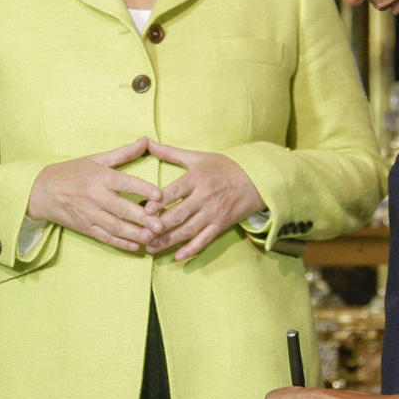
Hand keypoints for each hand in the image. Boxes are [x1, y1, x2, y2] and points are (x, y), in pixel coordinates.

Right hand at [27, 137, 163, 250]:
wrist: (40, 191)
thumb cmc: (72, 172)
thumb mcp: (97, 159)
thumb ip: (124, 153)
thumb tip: (146, 140)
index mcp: (101, 177)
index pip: (126, 183)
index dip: (143, 189)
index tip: (160, 195)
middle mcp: (96, 197)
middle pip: (122, 209)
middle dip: (143, 219)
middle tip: (161, 225)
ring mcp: (89, 214)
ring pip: (115, 227)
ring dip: (135, 234)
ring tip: (153, 238)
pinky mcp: (85, 228)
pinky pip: (105, 237)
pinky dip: (121, 243)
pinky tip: (136, 247)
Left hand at [145, 139, 265, 260]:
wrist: (258, 179)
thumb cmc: (225, 166)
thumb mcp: (198, 157)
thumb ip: (170, 153)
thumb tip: (147, 142)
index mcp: (197, 178)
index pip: (174, 192)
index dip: (158, 202)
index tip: (143, 211)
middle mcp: (205, 197)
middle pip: (178, 215)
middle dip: (158, 227)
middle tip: (140, 235)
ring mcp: (214, 213)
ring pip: (188, 230)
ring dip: (168, 241)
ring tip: (151, 248)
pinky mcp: (221, 225)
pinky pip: (205, 240)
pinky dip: (191, 250)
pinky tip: (177, 257)